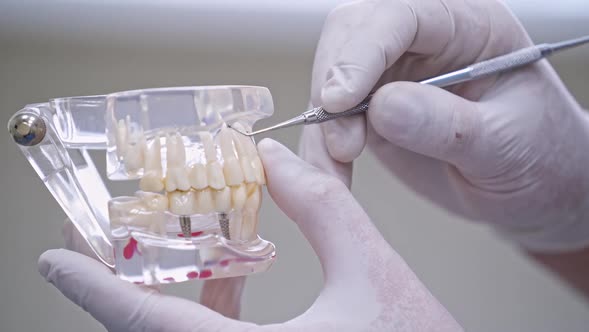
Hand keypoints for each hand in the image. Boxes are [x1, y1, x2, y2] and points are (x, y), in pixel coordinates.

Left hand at [39, 139, 460, 330]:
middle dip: (123, 286)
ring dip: (166, 297)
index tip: (55, 261)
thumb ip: (323, 208)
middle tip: (100, 244)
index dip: (95, 290)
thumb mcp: (372, 270)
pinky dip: (207, 313)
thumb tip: (277, 159)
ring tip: (168, 247)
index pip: (150, 326)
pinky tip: (229, 278)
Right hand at [301, 0, 588, 251]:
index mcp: (469, 24)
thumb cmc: (539, 155)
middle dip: (332, 85)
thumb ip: (447, 125)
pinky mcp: (373, 106)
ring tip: (335, 167)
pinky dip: (321, 143)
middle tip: (340, 144)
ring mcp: (394, 72)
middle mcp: (424, 38)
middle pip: (352, 33)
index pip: (402, 15)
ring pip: (331, 73)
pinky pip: (331, 115)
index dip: (362, 52)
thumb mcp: (506, 144)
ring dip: (321, 123)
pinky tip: (332, 169)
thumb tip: (380, 106)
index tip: (339, 101)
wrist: (534, 186)